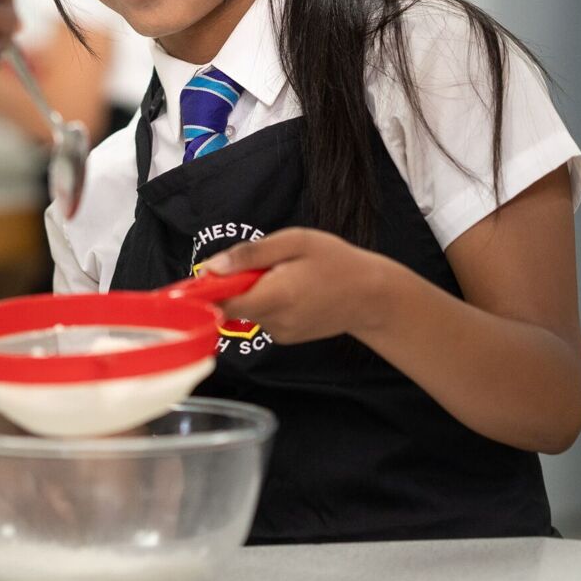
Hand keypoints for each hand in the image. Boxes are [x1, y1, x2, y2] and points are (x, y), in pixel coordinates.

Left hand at [201, 228, 400, 343]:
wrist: (372, 296)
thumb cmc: (337, 262)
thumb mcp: (295, 242)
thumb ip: (250, 254)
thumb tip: (211, 267)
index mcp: (276, 297)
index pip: (222, 304)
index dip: (208, 290)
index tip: (208, 275)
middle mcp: (275, 322)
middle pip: (232, 306)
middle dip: (237, 284)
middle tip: (264, 265)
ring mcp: (281, 334)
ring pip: (248, 311)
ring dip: (255, 293)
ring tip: (286, 276)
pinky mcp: (286, 338)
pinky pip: (263, 317)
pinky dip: (268, 302)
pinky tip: (293, 291)